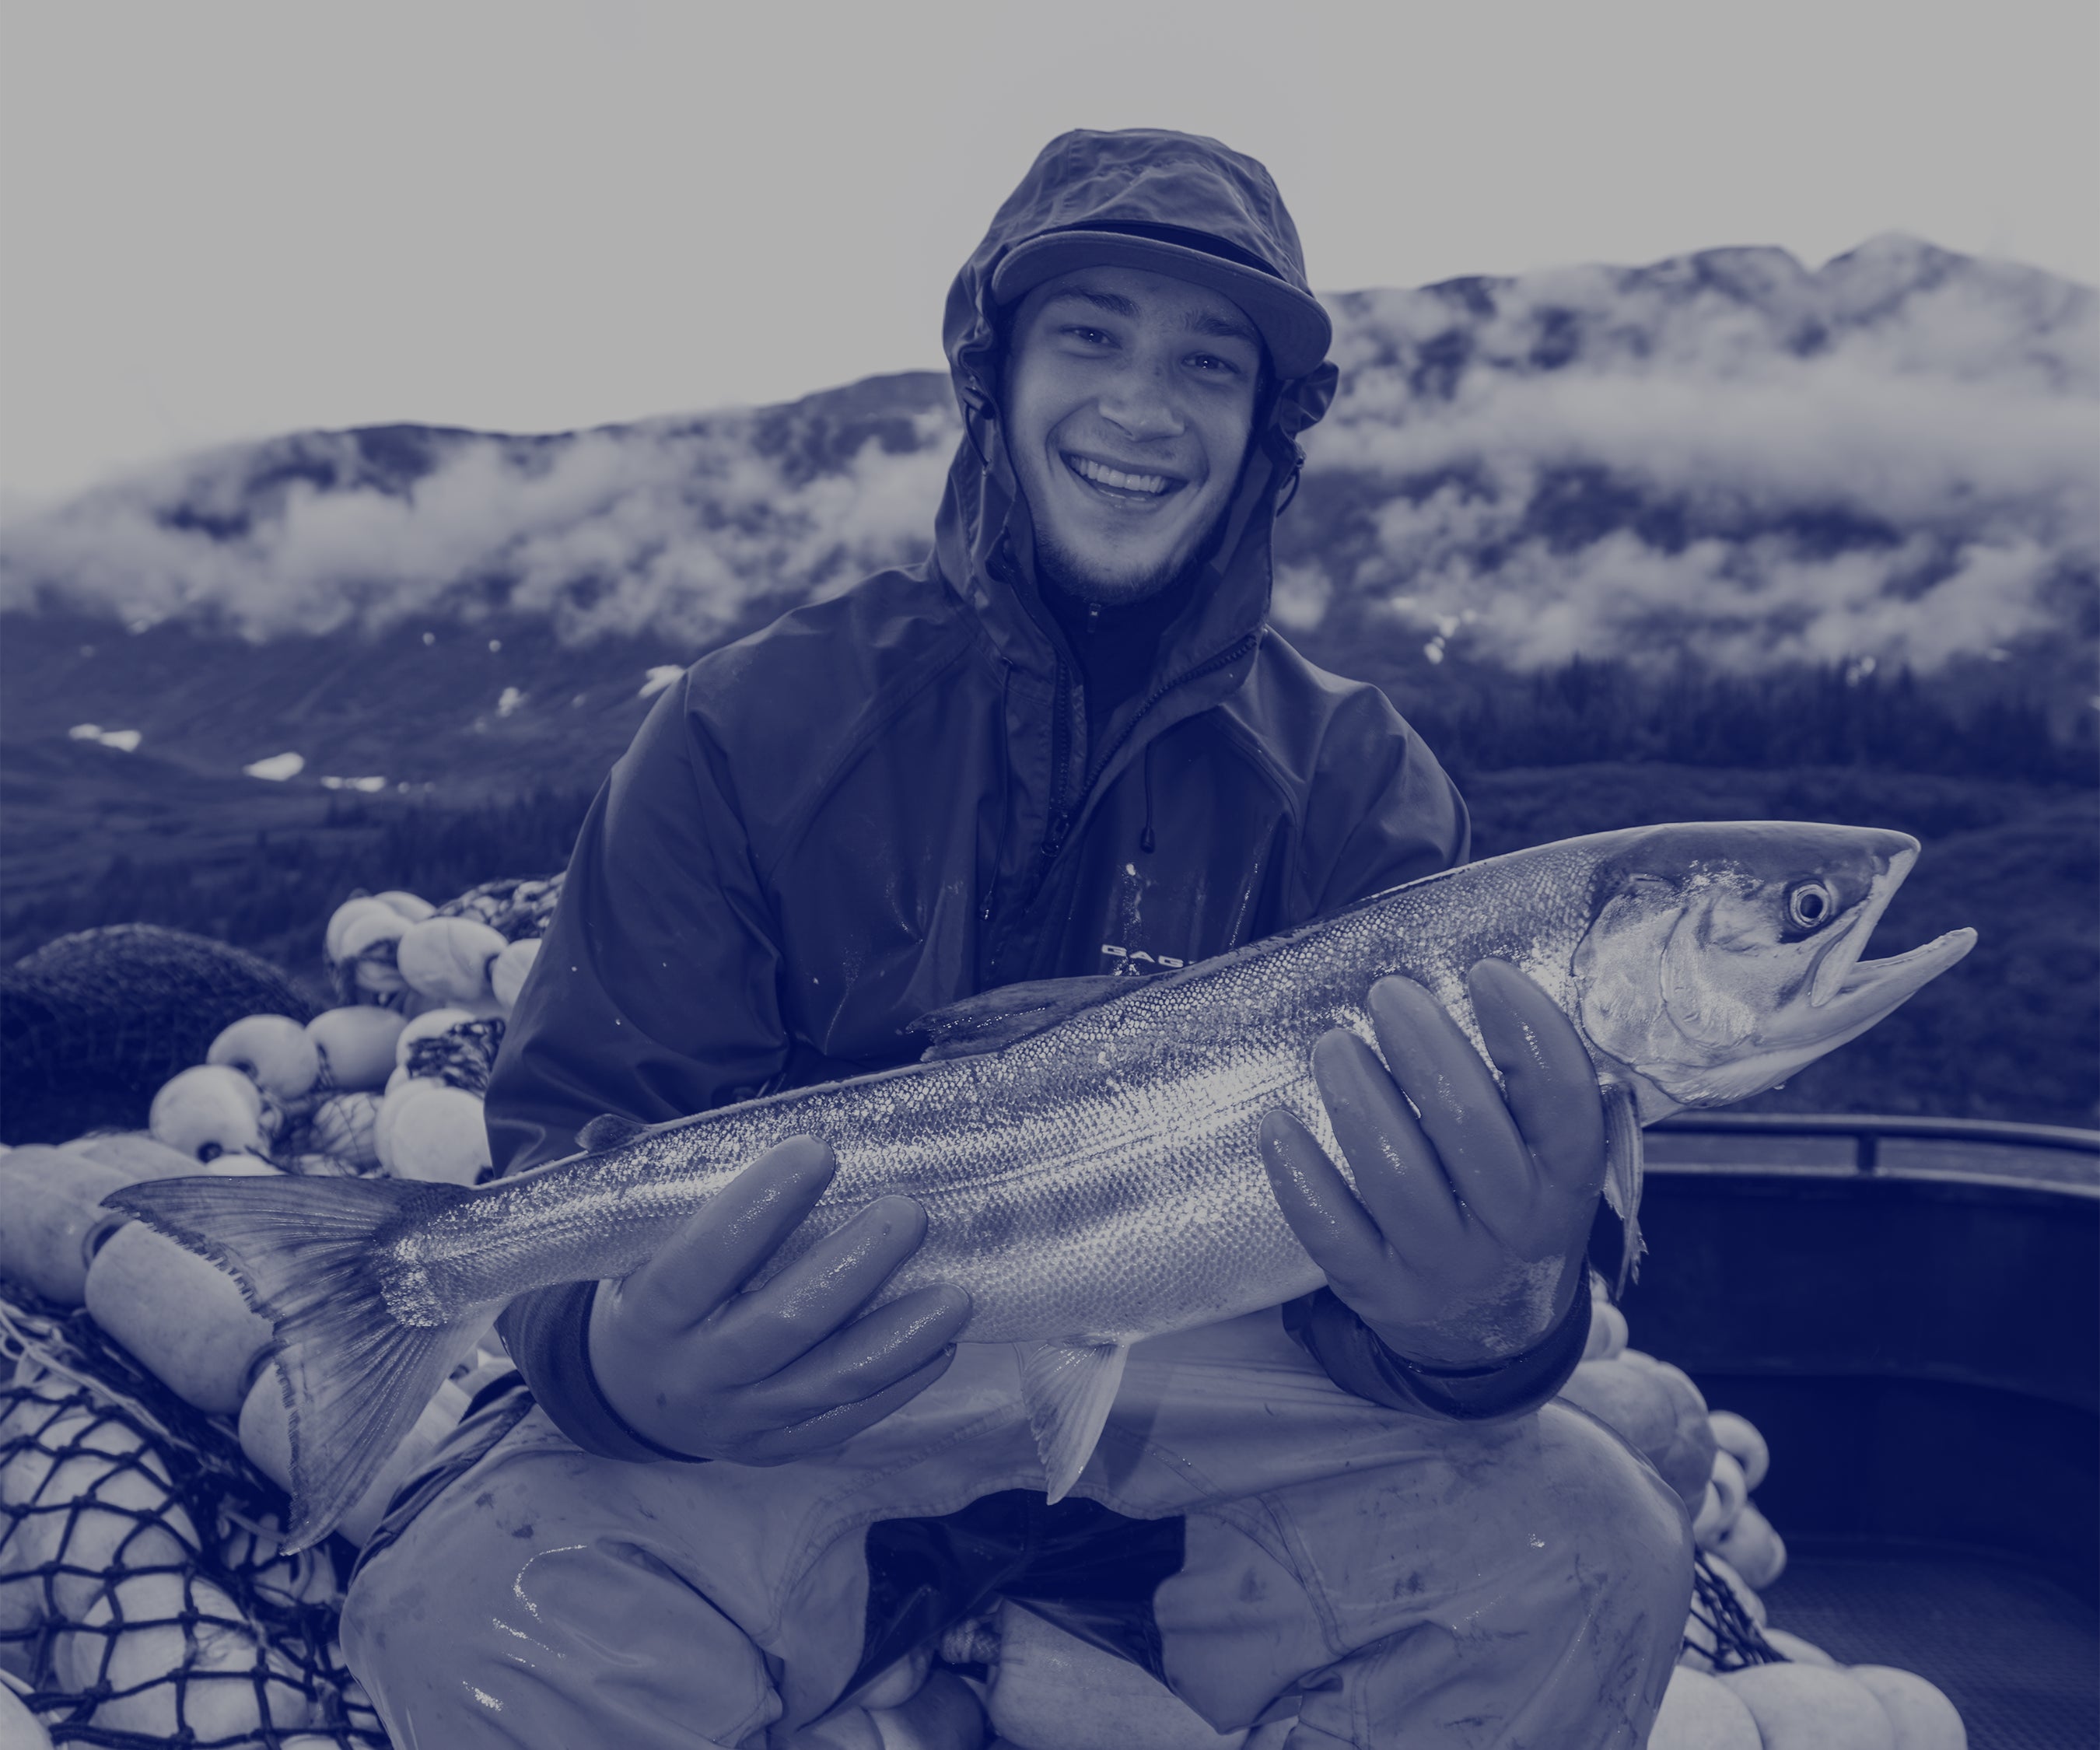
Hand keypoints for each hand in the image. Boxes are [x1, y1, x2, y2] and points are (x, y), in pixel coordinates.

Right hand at [588, 1135, 972, 1462]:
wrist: (628, 1393)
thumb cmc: (645, 1287)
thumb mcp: (625, 1238)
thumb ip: (638, 1176)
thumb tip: (626, 1126)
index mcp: (651, 1314)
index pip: (703, 1261)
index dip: (759, 1208)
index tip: (818, 1152)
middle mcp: (696, 1374)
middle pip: (781, 1325)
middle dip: (851, 1269)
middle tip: (908, 1212)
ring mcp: (742, 1418)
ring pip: (828, 1382)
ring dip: (897, 1338)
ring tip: (955, 1296)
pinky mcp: (781, 1446)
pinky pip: (848, 1421)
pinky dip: (901, 1385)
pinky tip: (943, 1343)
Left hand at [1259, 960, 1605, 1369]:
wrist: (1491, 1335)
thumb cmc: (1510, 1210)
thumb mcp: (1549, 1165)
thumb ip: (1531, 1094)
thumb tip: (1485, 984)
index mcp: (1567, 1185)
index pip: (1563, 1106)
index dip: (1530, 1034)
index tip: (1486, 972)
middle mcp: (1514, 1230)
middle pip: (1472, 1134)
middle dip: (1427, 1051)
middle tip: (1389, 993)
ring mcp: (1445, 1267)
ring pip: (1398, 1180)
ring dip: (1359, 1101)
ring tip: (1333, 1043)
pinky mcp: (1381, 1292)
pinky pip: (1333, 1233)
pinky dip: (1301, 1176)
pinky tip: (1277, 1122)